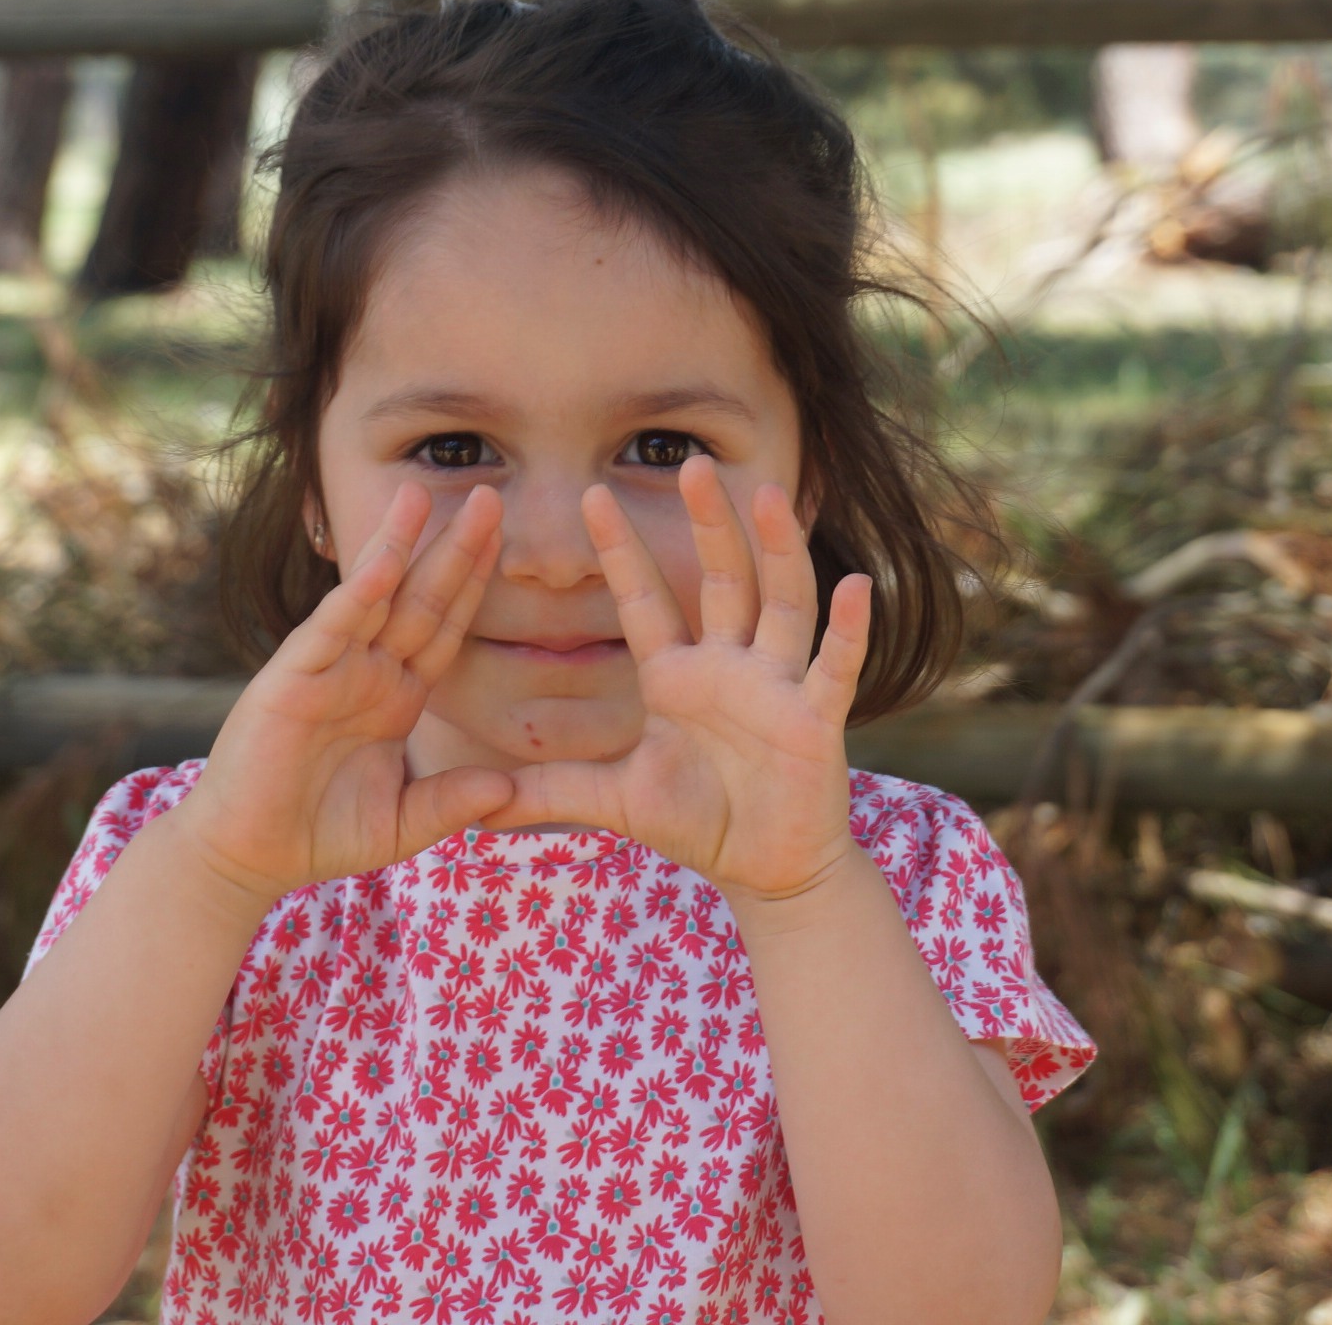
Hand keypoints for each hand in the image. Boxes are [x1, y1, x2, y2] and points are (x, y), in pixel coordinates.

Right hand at [171, 483, 511, 906]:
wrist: (250, 857)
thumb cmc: (320, 834)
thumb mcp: (403, 823)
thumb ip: (451, 802)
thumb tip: (509, 788)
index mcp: (397, 696)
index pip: (446, 629)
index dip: (475, 586)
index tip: (509, 541)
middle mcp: (367, 672)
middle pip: (422, 600)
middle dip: (455, 549)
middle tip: (492, 495)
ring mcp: (329, 671)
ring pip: (372, 598)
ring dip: (397, 546)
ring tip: (422, 495)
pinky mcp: (291, 680)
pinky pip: (330, 630)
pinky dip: (355, 597)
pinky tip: (381, 562)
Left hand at [482, 455, 871, 903]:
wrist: (765, 869)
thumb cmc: (696, 820)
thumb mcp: (612, 801)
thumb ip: (549, 791)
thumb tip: (474, 805)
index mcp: (676, 676)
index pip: (644, 599)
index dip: (621, 550)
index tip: (590, 495)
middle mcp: (729, 666)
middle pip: (722, 579)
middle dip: (709, 524)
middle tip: (692, 463)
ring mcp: (776, 687)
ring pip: (782, 604)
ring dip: (779, 551)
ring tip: (770, 496)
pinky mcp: (816, 721)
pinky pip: (834, 667)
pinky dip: (847, 629)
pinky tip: (857, 583)